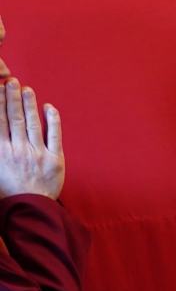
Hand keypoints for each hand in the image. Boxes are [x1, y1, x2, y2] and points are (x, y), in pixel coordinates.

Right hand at [0, 80, 63, 199]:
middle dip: (13, 98)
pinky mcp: (55, 159)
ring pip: (33, 123)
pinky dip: (52, 120)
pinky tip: (49, 107)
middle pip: (15, 118)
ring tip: (27, 89)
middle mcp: (18, 150)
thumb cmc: (7, 191)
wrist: (29, 209)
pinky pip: (54, 135)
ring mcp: (37, 153)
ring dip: (30, 104)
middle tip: (12, 81)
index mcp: (1, 152)